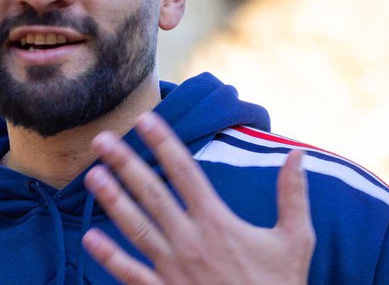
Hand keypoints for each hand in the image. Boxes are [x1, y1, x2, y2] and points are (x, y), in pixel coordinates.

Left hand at [82, 113, 314, 284]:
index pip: (185, 172)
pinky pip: (132, 274)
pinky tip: (89, 238)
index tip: (144, 119)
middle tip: (101, 139)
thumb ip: (293, 195)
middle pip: (152, 193)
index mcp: (218, 222)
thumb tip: (298, 153)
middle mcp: (191, 240)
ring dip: (112, 200)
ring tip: (91, 176)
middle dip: (125, 163)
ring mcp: (174, 268)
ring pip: (137, 227)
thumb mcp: (295, 240)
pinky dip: (110, 257)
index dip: (163, 143)